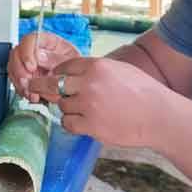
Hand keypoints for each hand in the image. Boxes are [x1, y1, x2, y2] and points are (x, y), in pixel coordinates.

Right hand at [8, 32, 80, 101]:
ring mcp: (27, 62)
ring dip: (20, 82)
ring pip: (13, 67)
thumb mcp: (71, 62)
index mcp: (46, 41)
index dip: (27, 53)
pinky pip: (16, 80)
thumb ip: (55, 58)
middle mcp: (33, 49)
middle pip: (16, 53)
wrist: (76, 83)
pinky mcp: (24, 75)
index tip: (31, 67)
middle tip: (28, 82)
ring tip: (32, 92)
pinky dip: (22, 89)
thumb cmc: (76, 68)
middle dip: (20, 70)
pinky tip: (32, 95)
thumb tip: (38, 56)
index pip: (29, 39)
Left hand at [27, 57, 174, 147]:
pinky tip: (82, 122)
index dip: (58, 73)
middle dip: (40, 86)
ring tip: (85, 110)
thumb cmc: (142, 92)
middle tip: (32, 87)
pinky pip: (68, 123)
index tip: (54, 78)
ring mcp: (88, 105)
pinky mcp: (91, 125)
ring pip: (62, 105)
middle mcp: (89, 83)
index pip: (64, 66)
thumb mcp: (118, 69)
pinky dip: (71, 123)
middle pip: (53, 84)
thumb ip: (95, 69)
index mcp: (96, 66)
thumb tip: (73, 72)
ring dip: (67, 108)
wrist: (159, 116)